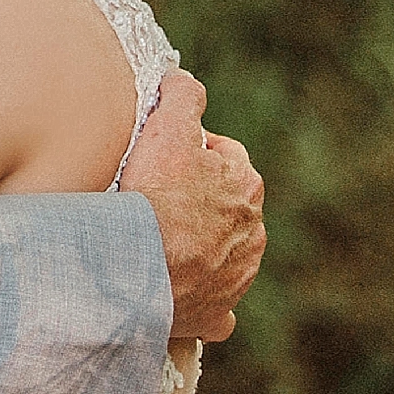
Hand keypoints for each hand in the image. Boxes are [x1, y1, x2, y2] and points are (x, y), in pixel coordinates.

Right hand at [118, 70, 264, 341]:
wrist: (140, 267)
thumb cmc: (156, 195)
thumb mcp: (169, 127)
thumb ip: (184, 96)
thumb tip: (185, 80)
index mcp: (247, 185)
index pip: (224, 155)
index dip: (190, 152)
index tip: (162, 158)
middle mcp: (252, 233)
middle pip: (224, 205)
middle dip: (198, 201)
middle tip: (156, 199)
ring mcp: (238, 277)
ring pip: (224, 254)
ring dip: (200, 247)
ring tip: (158, 241)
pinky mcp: (217, 313)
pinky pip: (216, 306)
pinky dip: (203, 299)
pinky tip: (180, 292)